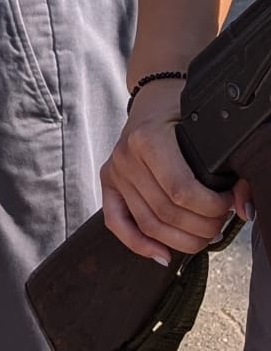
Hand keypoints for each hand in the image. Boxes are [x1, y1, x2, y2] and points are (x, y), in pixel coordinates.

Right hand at [100, 79, 240, 262]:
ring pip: (148, 223)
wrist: (153, 98)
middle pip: (166, 212)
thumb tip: (245, 209)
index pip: (181, 191)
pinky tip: (163, 255)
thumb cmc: (183, 115)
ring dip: (182, 240)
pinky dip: (139, 244)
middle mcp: (125, 157)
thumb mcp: (210, 132)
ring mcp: (114, 171)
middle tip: (221, 224)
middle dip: (202, 227)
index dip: (211, 208)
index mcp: (147, 139)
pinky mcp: (108, 183)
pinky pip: (116, 222)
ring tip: (204, 236)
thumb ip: (233, 171)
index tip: (229, 205)